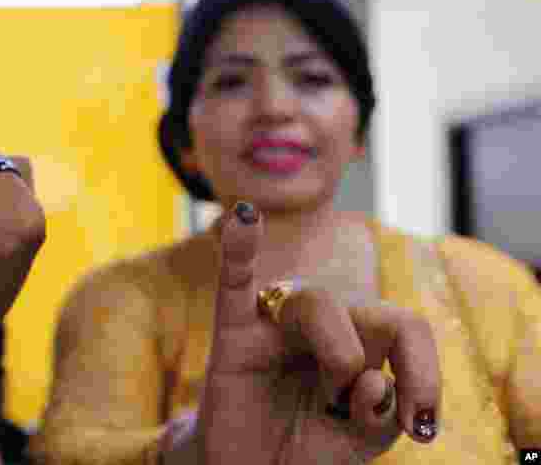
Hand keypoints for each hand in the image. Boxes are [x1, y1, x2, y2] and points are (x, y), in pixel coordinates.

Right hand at [193, 202, 440, 464]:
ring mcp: (276, 323)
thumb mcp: (362, 439)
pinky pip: (234, 279)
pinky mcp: (232, 332)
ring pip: (317, 302)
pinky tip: (245, 218)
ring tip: (325, 400)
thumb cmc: (308, 446)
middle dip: (382, 369)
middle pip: (372, 312)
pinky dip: (238, 245)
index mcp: (361, 340)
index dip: (425, 373)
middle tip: (354, 412)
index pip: (406, 327)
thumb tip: (375, 382)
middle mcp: (323, 321)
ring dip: (339, 356)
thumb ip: (382, 414)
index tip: (421, 428)